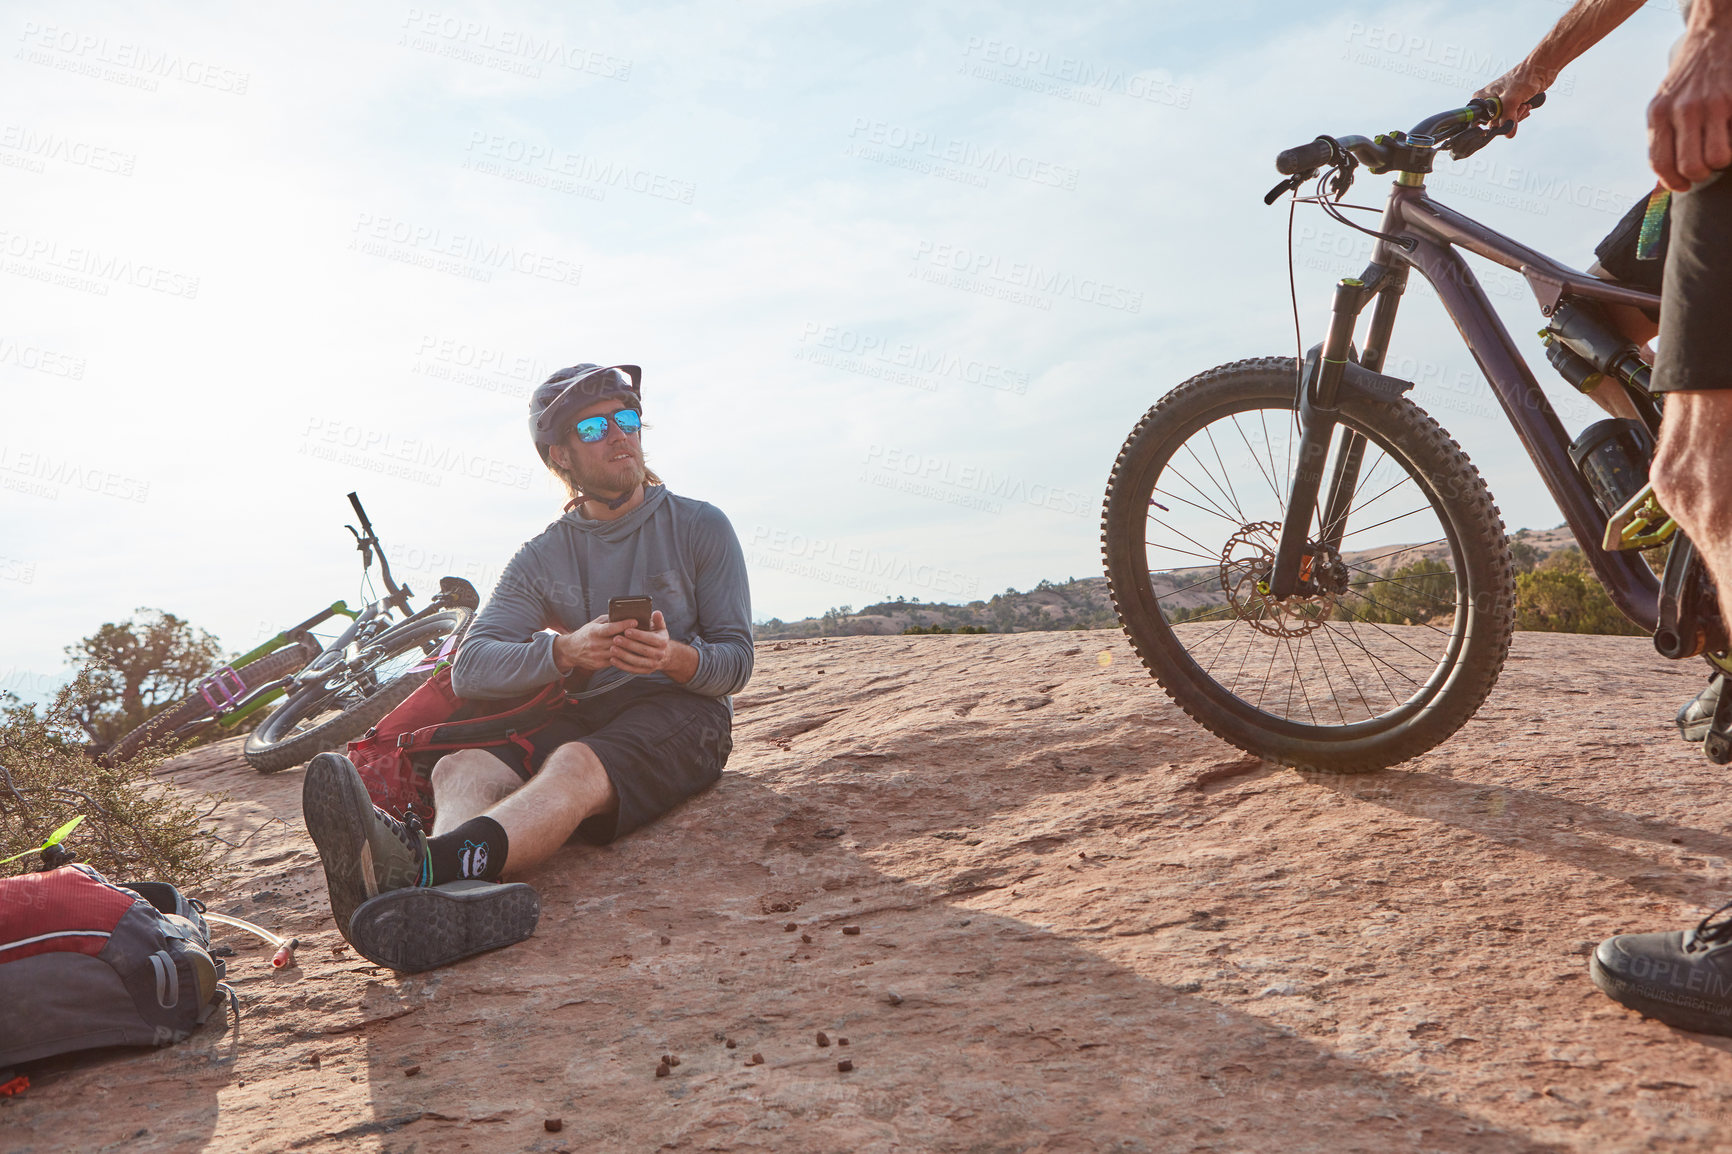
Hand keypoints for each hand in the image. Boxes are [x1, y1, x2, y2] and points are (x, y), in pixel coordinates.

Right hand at [552, 613, 634, 674]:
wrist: (570, 650)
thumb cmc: (585, 634)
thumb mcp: (593, 624)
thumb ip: (607, 620)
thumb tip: (623, 615)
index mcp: (593, 632)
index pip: (610, 628)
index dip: (623, 624)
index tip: (635, 621)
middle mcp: (595, 644)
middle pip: (617, 641)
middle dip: (632, 637)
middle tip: (645, 632)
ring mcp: (597, 655)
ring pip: (618, 652)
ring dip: (631, 648)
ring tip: (642, 643)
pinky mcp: (599, 664)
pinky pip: (615, 661)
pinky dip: (624, 657)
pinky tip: (633, 653)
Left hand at [608, 610, 677, 674]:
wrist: (663, 654)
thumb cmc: (656, 636)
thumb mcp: (659, 627)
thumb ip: (657, 620)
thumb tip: (656, 613)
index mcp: (663, 641)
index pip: (650, 638)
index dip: (638, 635)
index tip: (626, 630)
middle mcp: (660, 654)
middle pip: (643, 650)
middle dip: (628, 644)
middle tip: (615, 639)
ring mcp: (653, 664)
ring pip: (637, 661)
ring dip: (623, 655)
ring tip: (612, 649)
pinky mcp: (646, 671)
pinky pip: (633, 669)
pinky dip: (622, 665)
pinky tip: (613, 659)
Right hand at [1475, 64, 1551, 134]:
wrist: (1540, 69)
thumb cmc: (1523, 77)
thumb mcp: (1511, 100)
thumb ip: (1508, 118)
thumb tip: (1508, 134)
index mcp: (1483, 98)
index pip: (1480, 119)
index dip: (1492, 123)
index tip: (1503, 121)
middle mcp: (1490, 101)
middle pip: (1494, 122)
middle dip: (1508, 120)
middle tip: (1517, 110)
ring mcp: (1500, 103)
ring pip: (1505, 120)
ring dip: (1517, 116)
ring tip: (1524, 105)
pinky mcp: (1511, 104)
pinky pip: (1512, 116)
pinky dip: (1520, 114)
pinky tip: (1526, 106)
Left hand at [1648, 22, 1731, 190]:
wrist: (1712, 36)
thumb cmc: (1688, 78)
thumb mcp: (1664, 103)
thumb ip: (1662, 134)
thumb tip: (1664, 178)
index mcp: (1657, 114)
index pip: (1659, 163)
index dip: (1672, 182)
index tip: (1684, 185)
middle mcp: (1681, 110)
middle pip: (1690, 166)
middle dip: (1700, 175)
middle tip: (1706, 166)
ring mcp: (1710, 104)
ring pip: (1716, 158)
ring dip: (1721, 162)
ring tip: (1721, 149)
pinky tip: (1729, 133)